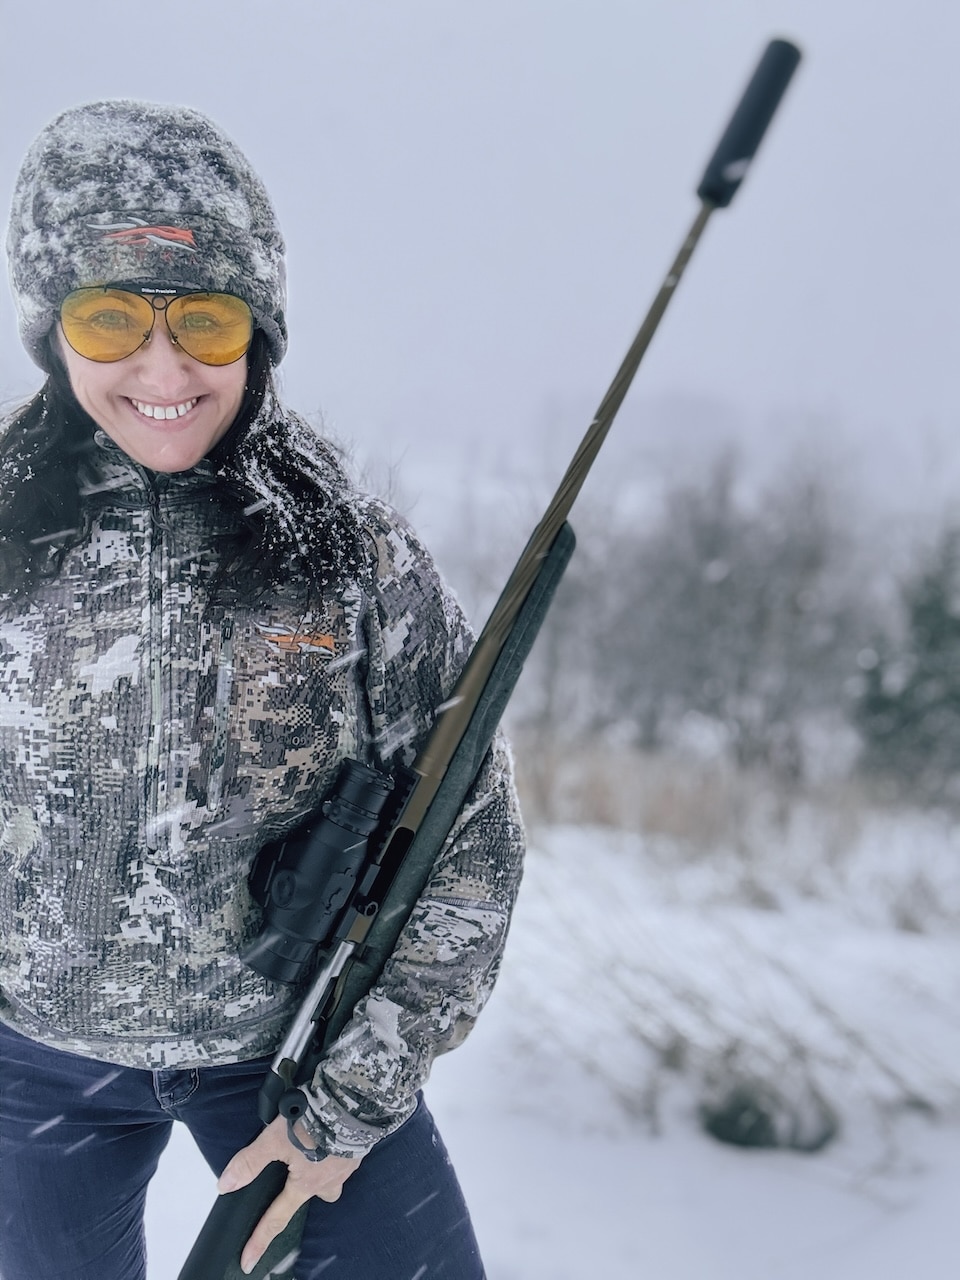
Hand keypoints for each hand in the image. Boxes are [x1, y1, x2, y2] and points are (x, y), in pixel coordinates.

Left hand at [217, 1114, 361, 1274]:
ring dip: (322, 1168)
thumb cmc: (316, 1122)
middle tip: (294, 1172)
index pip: (276, 1219)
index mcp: (305, 1185)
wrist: (352, 1103)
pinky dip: (336, 1150)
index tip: (249, 1262)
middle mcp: (327, 1182)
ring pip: (331, 1177)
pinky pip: (344, 1158)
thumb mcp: (274, 1139)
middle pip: (311, 1196)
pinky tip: (330, 1134)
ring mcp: (346, 1167)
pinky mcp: (358, 1148)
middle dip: (302, 1189)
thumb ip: (250, 1162)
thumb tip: (226, 1184)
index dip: (260, 1240)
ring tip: (313, 1148)